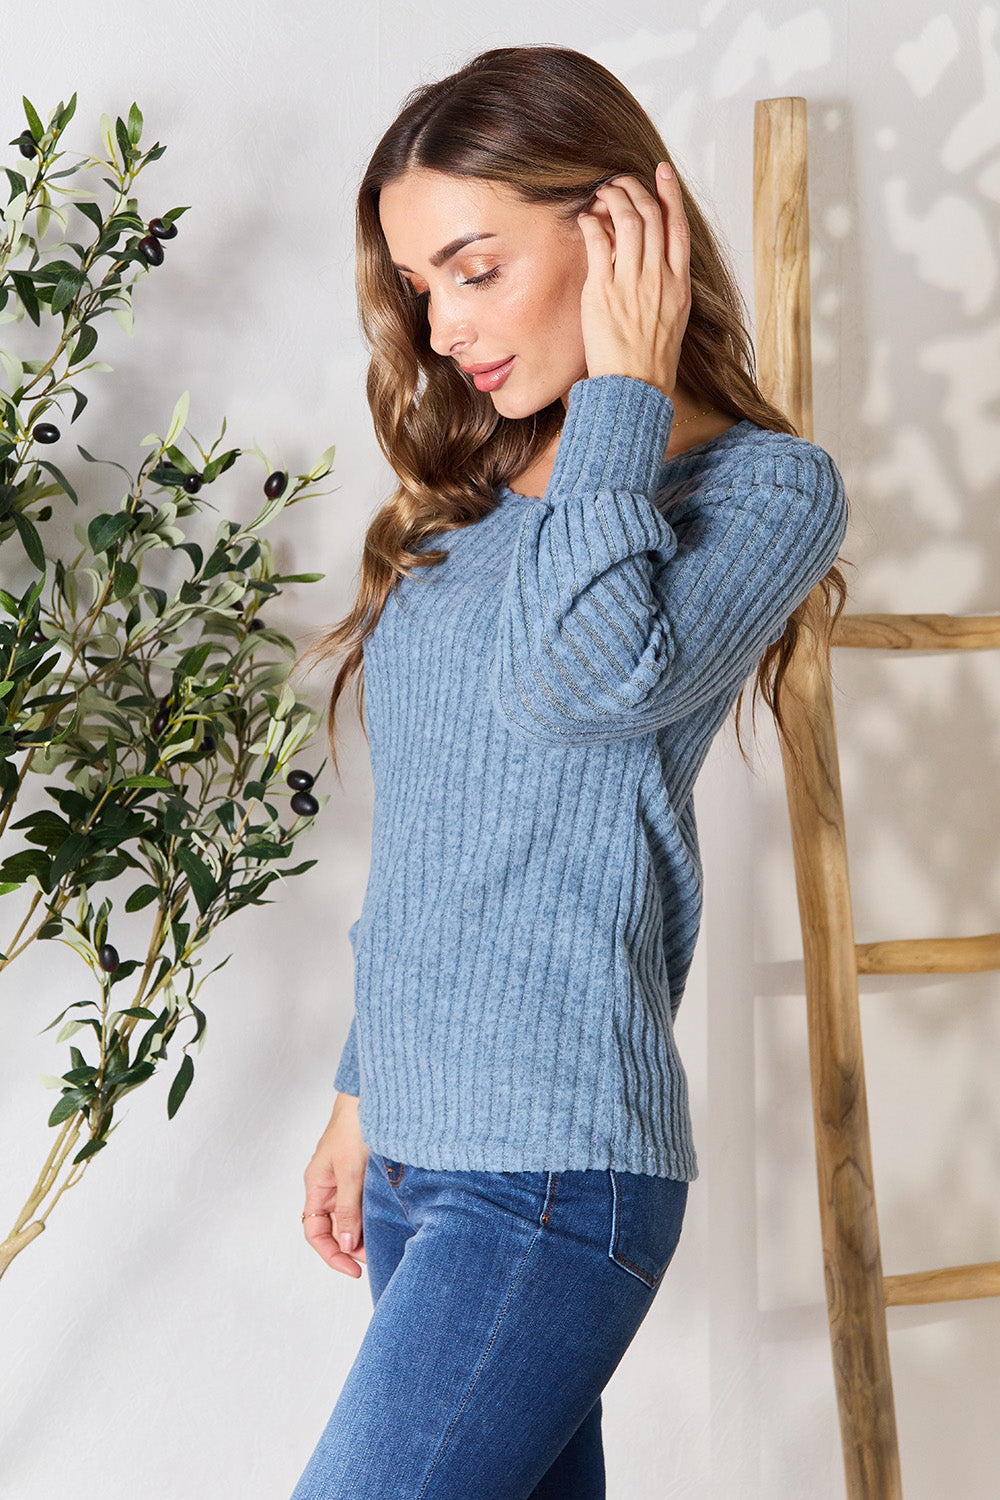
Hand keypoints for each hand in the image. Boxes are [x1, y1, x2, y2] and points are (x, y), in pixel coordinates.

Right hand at [302, 1092, 368, 1277]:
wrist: (373, 1095)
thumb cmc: (354, 1126)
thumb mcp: (350, 1172)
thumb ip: (347, 1210)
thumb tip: (344, 1245)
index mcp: (317, 1186)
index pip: (315, 1233)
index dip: (332, 1255)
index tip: (354, 1269)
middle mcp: (328, 1186)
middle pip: (334, 1229)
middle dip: (352, 1246)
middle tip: (377, 1256)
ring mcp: (346, 1180)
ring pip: (351, 1218)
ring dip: (364, 1232)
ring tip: (385, 1242)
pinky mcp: (363, 1174)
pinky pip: (364, 1203)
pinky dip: (373, 1216)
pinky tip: (389, 1222)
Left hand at [576, 165, 690, 401]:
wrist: (635, 388)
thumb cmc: (651, 361)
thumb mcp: (673, 321)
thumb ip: (667, 288)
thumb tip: (655, 266)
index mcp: (679, 286)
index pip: (678, 228)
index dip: (671, 194)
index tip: (663, 172)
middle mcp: (659, 279)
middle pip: (651, 216)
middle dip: (635, 189)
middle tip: (621, 180)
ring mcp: (631, 284)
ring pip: (627, 221)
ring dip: (613, 198)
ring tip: (602, 192)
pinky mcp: (603, 292)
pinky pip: (598, 243)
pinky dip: (592, 223)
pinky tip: (586, 218)